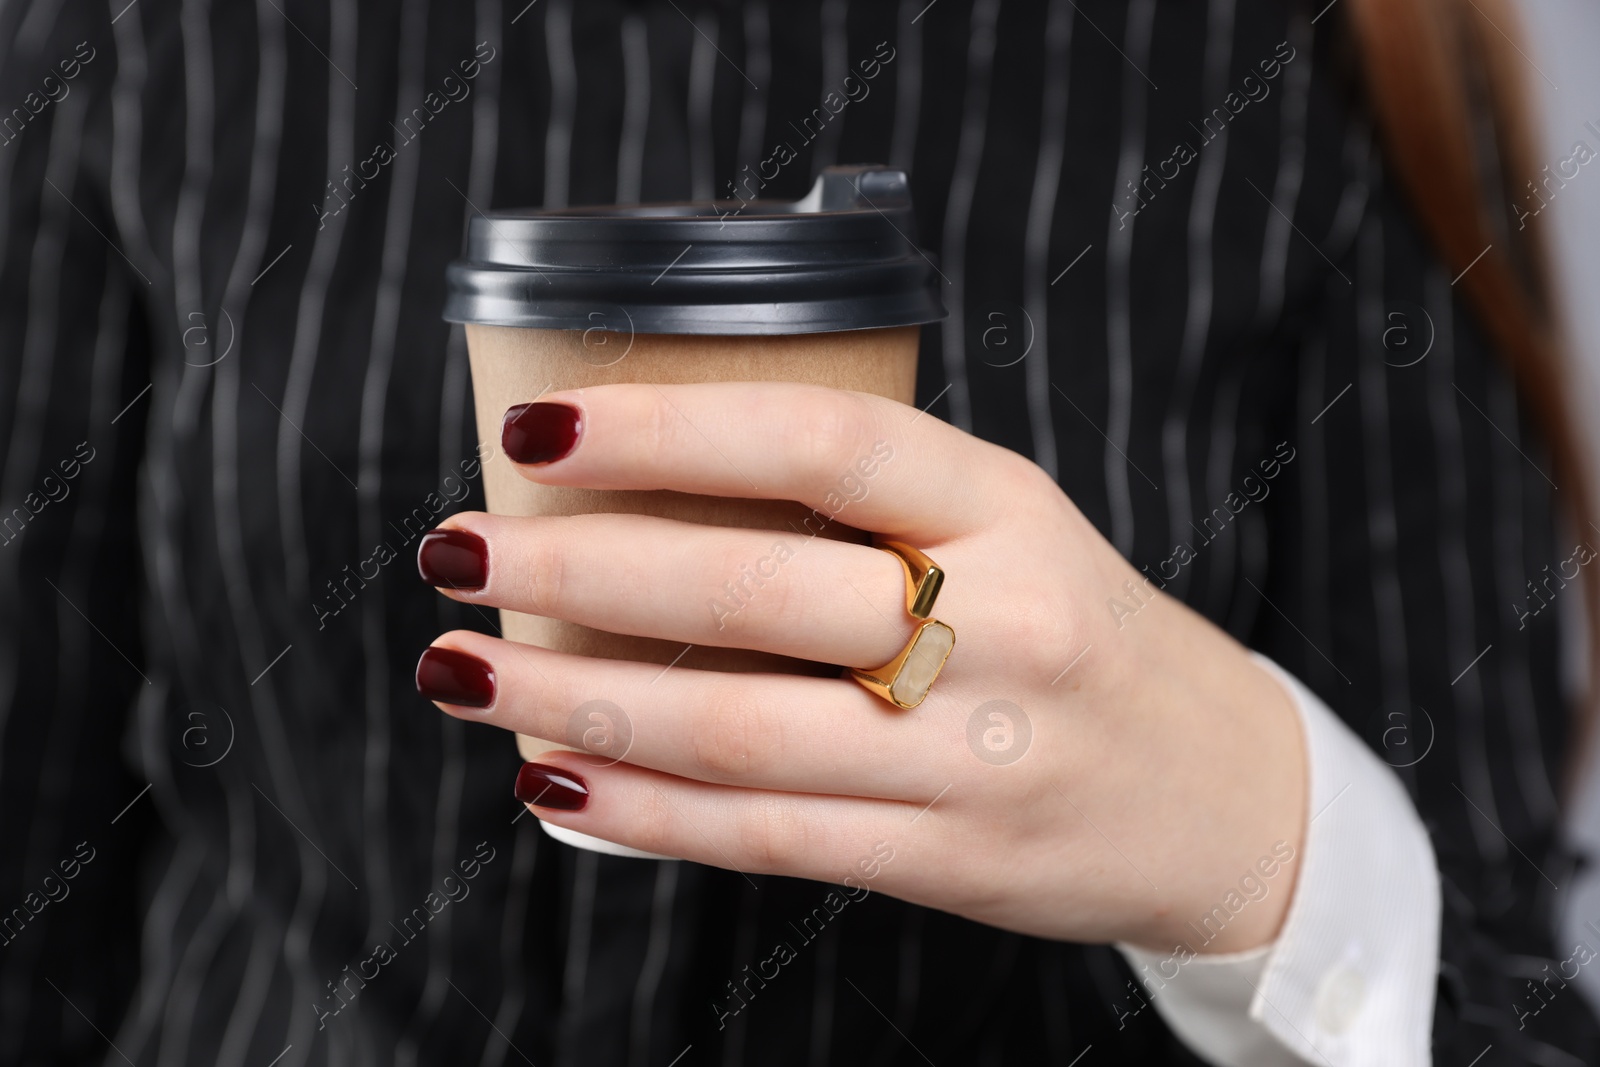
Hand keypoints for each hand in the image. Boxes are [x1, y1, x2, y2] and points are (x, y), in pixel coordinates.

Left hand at [416, 382, 1306, 953]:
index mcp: (1007, 505)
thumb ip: (867, 508)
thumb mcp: (1008, 525)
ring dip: (577, 703)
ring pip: (741, 729)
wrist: (1216, 790)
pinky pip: (768, 835)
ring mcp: (977, 755)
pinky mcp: (949, 859)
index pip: (822, 440)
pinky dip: (645, 815)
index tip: (541, 428)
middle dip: (577, 572)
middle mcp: (1001, 625)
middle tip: (457, 552)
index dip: (670, 429)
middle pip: (756, 591)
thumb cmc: (1076, 630)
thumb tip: (646, 493)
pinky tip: (554, 783)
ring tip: (462, 670)